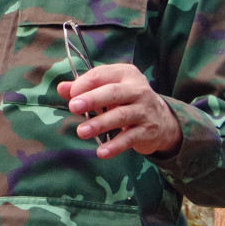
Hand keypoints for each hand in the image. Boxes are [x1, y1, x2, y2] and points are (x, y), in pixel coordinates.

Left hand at [59, 64, 181, 158]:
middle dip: (92, 99)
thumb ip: (84, 88)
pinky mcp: (147, 131)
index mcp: (125, 74)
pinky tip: (101, 152)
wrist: (163, 120)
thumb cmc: (127, 100)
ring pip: (121, 115)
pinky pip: (129, 138)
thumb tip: (61, 88)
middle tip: (73, 107)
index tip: (70, 95)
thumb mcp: (108, 89)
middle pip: (113, 92)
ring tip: (81, 132)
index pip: (101, 75)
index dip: (84, 84)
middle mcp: (137, 89)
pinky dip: (115, 146)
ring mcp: (144, 110)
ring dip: (100, 124)